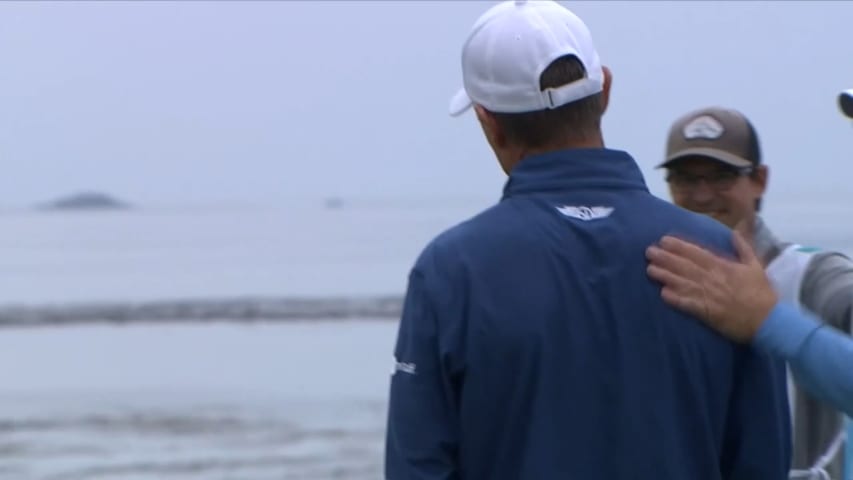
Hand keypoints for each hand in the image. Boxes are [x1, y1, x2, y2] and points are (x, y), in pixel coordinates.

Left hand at [645, 231, 777, 342]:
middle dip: (666, 258)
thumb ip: (743, 248)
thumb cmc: (762, 294)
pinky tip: (663, 294)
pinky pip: (689, 305)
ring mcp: (710, 296)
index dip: (679, 247)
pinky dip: (676, 299)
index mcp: (724, 267)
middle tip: (648, 251)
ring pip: (684, 283)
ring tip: (649, 269)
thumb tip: (735, 231)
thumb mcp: (756, 266)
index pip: (697, 253)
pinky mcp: (708, 313)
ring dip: (666, 276)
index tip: (664, 240)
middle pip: (685, 266)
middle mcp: (714, 279)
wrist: (769, 321)